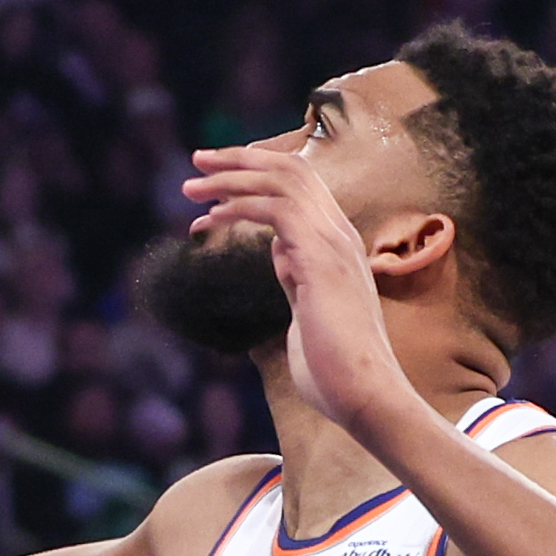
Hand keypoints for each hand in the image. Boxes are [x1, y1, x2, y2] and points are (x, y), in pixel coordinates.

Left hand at [180, 146, 411, 426]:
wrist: (364, 396)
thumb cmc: (335, 369)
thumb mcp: (309, 311)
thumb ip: (298, 278)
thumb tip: (281, 254)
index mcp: (338, 245)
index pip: (301, 185)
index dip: (258, 174)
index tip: (217, 181)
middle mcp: (339, 234)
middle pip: (292, 169)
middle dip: (241, 159)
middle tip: (198, 160)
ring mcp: (334, 243)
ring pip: (282, 180)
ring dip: (231, 177)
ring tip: (190, 186)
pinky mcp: (320, 259)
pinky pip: (275, 209)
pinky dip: (238, 205)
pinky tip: (209, 219)